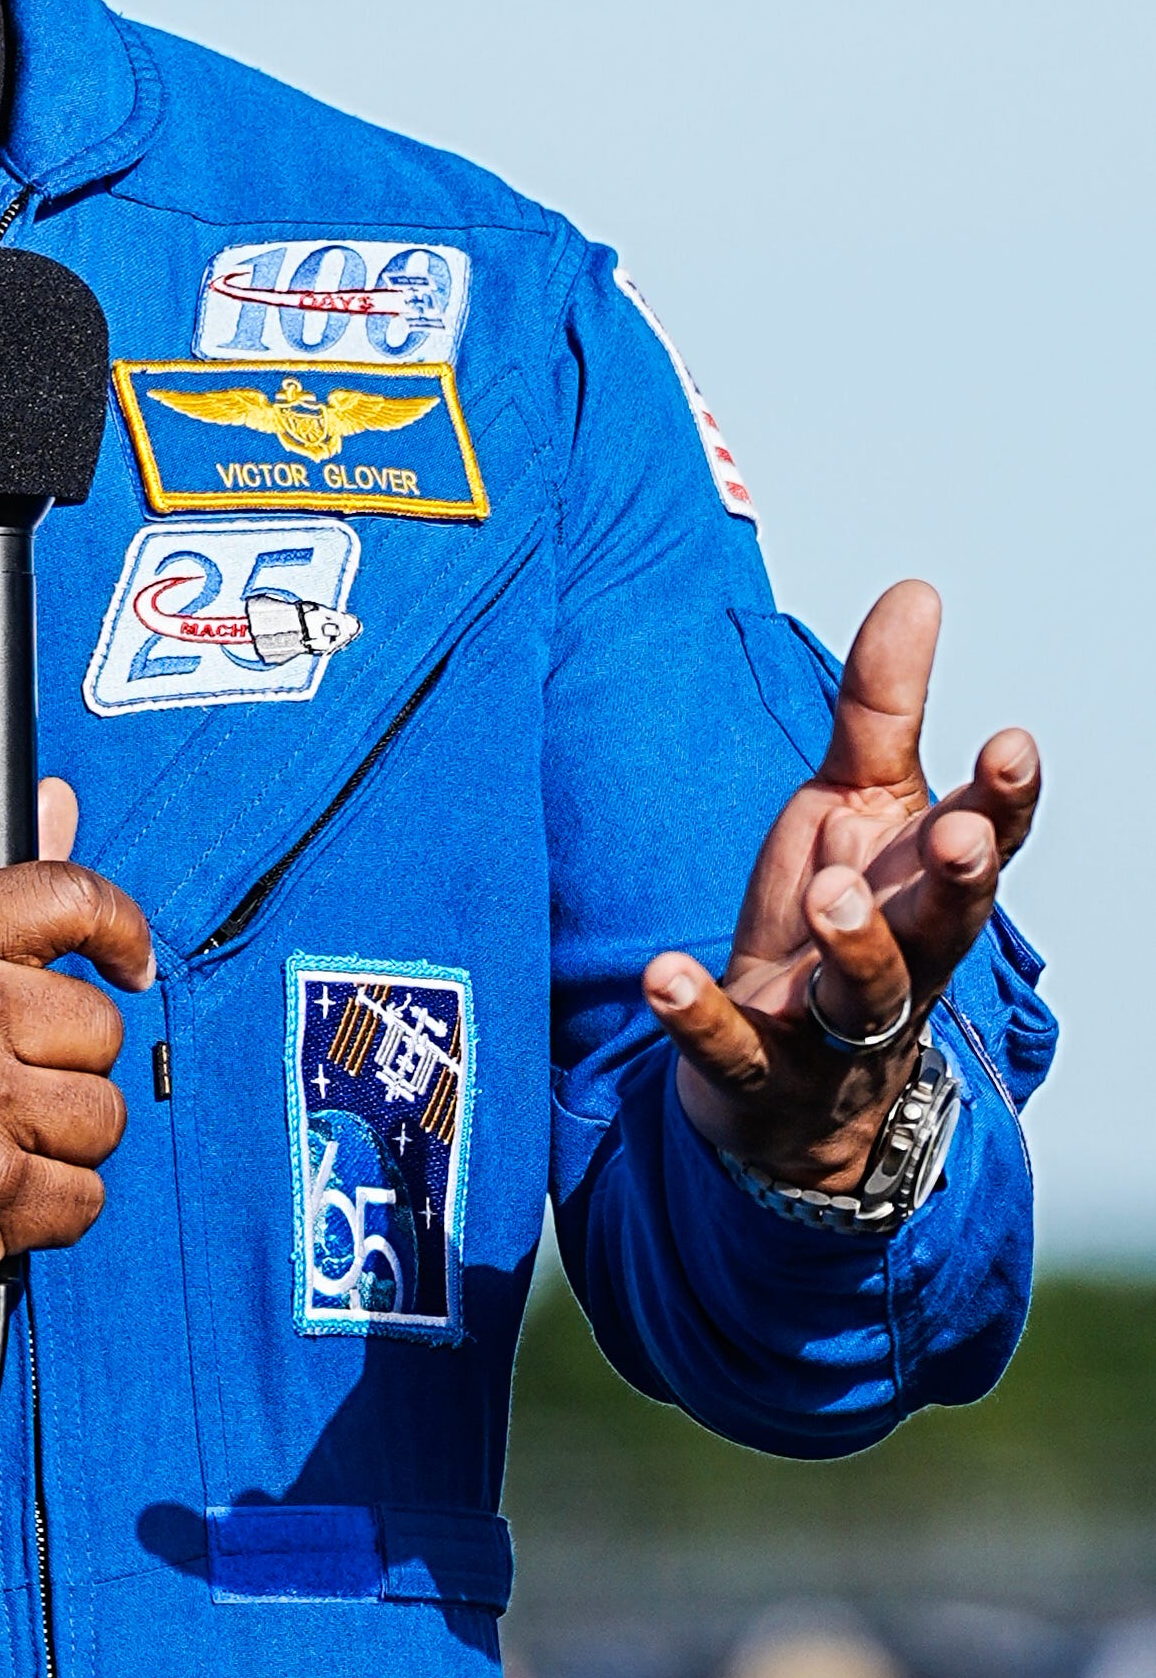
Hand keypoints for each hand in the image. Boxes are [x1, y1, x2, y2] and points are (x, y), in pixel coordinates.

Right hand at [0, 782, 153, 1313]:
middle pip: (102, 1031)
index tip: (127, 965)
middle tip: (7, 1084)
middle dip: (65, 1064)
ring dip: (63, 1141)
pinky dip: (49, 1207)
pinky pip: (85, 1201)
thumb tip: (63, 800)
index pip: (72, 897)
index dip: (122, 930)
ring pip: (105, 1120)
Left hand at [645, 581, 1038, 1191]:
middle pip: (944, 928)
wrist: (786, 1087)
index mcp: (922, 888)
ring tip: (827, 894)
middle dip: (956, 883)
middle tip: (954, 836)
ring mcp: (832, 1029)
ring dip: (853, 947)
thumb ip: (880, 709)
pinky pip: (732, 1052)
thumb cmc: (828, 924)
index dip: (1004, 801)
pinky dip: (699, 1017)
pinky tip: (664, 977)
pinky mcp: (757, 1075)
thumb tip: (915, 591)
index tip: (1012, 747)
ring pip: (862, 996)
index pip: (985, 843)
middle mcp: (899, 961)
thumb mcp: (852, 806)